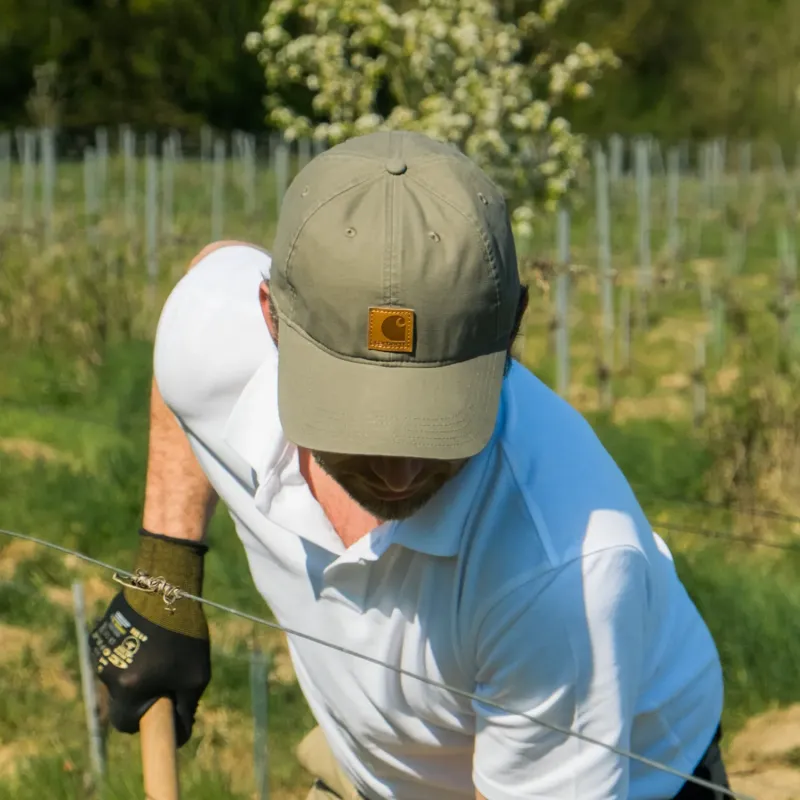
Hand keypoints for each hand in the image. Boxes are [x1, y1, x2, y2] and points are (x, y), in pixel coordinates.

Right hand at [88, 530, 210, 746]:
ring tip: (161, 647)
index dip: (144, 722)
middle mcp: (106, 673)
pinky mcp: (100, 632)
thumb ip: (186, 710)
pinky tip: (150, 632)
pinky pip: (116, 652)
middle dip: (141, 694)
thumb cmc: (185, 633)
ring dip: (136, 669)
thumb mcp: (196, 676)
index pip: (125, 725)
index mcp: (127, 688)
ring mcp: (100, 651)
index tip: (159, 712)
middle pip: (122, 699)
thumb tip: (181, 733)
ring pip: (118, 674)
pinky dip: (131, 649)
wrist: (166, 584)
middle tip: (166, 676)